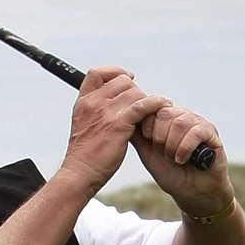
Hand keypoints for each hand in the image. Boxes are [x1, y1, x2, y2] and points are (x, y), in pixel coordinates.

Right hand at [58, 66, 170, 191]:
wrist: (80, 173)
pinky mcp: (119, 124)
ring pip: (135, 92)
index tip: (127, 78)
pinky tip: (164, 105)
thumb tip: (116, 103)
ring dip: (146, 100)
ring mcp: (105, 112)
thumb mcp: (84, 126)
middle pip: (122, 81)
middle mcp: (93, 102)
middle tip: (143, 105)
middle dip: (136, 91)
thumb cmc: (85, 155)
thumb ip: (95, 112)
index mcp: (83, 102)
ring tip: (154, 111)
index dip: (114, 72)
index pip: (97, 73)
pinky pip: (143, 105)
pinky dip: (156, 103)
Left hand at [131, 101, 232, 216]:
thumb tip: (121, 120)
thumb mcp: (148, 154)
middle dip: (160, 137)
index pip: (152, 108)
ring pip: (180, 121)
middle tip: (164, 154)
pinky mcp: (211, 133)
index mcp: (166, 119)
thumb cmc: (171, 174)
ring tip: (174, 158)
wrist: (193, 193)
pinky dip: (186, 147)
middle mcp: (182, 117)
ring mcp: (197, 123)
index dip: (147, 127)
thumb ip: (138, 137)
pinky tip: (182, 159)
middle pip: (165, 113)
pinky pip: (196, 131)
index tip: (151, 144)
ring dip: (173, 144)